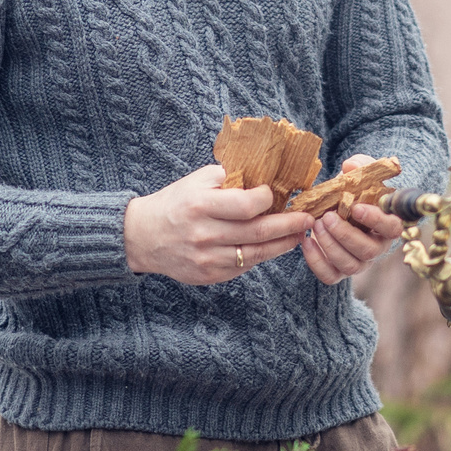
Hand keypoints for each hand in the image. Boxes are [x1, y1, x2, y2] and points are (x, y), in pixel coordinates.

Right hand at [125, 165, 313, 286]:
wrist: (143, 237)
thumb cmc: (176, 203)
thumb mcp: (197, 181)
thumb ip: (230, 177)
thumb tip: (266, 175)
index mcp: (201, 205)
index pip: (247, 205)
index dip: (268, 199)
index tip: (275, 193)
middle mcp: (205, 234)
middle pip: (258, 232)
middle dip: (289, 225)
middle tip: (307, 218)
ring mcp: (207, 258)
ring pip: (256, 254)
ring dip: (282, 244)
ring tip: (298, 234)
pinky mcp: (209, 275)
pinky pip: (244, 267)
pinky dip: (261, 255)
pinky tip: (273, 246)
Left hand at [302, 156, 404, 285]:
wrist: (335, 207)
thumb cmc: (352, 191)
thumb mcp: (357, 175)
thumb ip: (359, 166)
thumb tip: (351, 166)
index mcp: (387, 225)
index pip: (392, 229)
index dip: (376, 220)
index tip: (356, 207)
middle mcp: (376, 247)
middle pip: (368, 251)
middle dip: (345, 235)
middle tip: (326, 217)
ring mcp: (359, 262)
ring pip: (349, 265)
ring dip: (330, 246)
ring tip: (315, 225)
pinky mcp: (338, 271)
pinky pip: (329, 275)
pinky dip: (316, 261)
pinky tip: (306, 241)